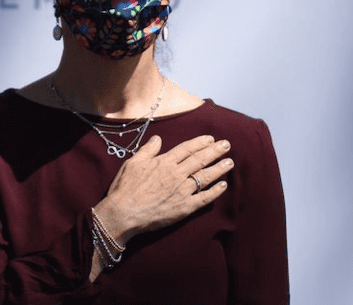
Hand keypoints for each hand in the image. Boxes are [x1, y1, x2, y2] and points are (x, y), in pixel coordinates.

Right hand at [93, 135, 232, 243]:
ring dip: (219, 169)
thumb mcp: (133, 163)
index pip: (186, 149)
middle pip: (200, 159)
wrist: (123, 213)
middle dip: (215, 151)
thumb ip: (148, 150)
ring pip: (205, 177)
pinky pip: (204, 198)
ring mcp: (182, 191)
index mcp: (164, 162)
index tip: (211, 139)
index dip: (200, 143)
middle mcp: (176, 174)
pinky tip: (223, 186)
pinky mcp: (185, 208)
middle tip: (227, 145)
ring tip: (229, 162)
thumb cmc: (125, 188)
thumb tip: (157, 139)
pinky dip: (215, 192)